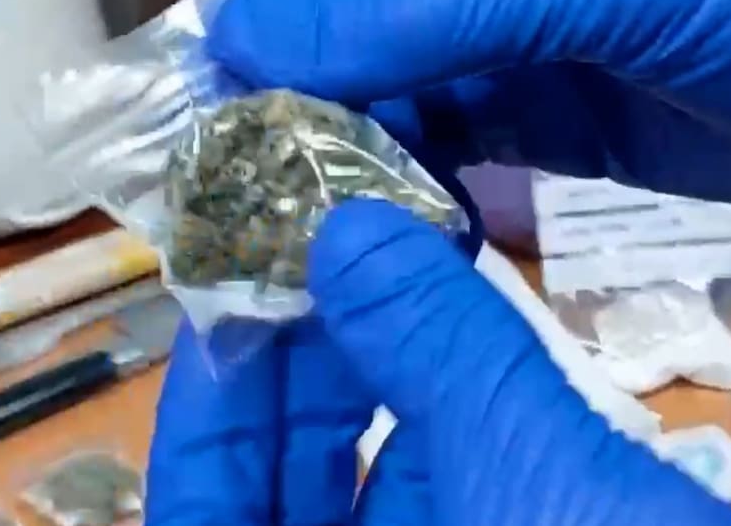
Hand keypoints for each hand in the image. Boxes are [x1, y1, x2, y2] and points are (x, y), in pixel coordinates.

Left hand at [145, 201, 730, 524]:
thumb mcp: (531, 486)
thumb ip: (438, 355)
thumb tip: (348, 233)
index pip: (199, 508)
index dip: (205, 402)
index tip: (232, 289)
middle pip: (278, 499)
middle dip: (298, 379)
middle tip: (322, 262)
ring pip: (366, 505)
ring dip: (373, 396)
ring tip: (391, 280)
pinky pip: (440, 514)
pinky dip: (441, 440)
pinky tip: (462, 360)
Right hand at [207, 0, 730, 207]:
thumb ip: (411, 3)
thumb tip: (241, 36)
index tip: (227, 89)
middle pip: (348, 12)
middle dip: (300, 85)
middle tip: (257, 176)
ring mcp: (519, 35)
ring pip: (394, 87)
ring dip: (351, 144)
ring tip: (312, 214)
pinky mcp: (554, 116)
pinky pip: (455, 144)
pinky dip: (416, 181)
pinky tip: (392, 220)